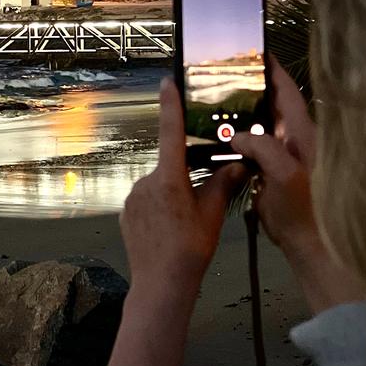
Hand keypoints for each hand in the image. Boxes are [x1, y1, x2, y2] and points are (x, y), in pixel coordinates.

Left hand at [121, 79, 246, 296]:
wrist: (160, 283)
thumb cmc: (190, 250)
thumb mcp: (212, 216)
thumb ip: (223, 185)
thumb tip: (239, 163)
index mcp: (168, 179)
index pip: (171, 133)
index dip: (170, 106)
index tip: (167, 81)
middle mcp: (146, 181)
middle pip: (170, 168)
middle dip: (185, 179)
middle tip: (197, 207)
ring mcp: (133, 196)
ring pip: (159, 186)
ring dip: (172, 196)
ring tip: (183, 225)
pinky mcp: (126, 211)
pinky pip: (146, 201)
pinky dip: (159, 209)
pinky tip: (168, 230)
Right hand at [229, 61, 318, 257]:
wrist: (310, 246)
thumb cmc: (305, 209)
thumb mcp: (283, 173)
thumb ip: (261, 146)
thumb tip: (239, 135)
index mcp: (303, 135)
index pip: (288, 93)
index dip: (273, 71)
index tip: (256, 51)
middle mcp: (294, 140)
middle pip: (272, 105)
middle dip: (251, 89)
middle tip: (224, 75)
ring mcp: (283, 156)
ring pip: (260, 125)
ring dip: (240, 114)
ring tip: (215, 100)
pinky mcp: (271, 172)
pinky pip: (253, 146)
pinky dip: (237, 137)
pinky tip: (218, 135)